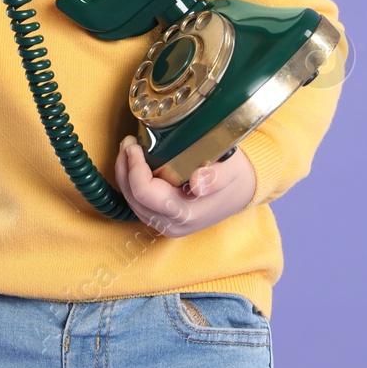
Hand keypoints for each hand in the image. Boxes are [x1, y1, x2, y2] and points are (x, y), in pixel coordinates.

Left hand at [113, 135, 256, 236]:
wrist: (241, 193)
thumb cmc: (234, 177)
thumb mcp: (231, 170)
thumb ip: (216, 177)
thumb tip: (198, 182)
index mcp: (186, 213)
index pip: (145, 194)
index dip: (134, 169)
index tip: (134, 146)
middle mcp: (172, 224)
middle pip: (133, 198)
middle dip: (125, 168)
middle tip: (128, 142)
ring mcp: (165, 225)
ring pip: (131, 201)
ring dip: (125, 175)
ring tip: (128, 150)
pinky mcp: (162, 220)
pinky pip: (138, 203)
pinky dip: (131, 183)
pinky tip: (134, 164)